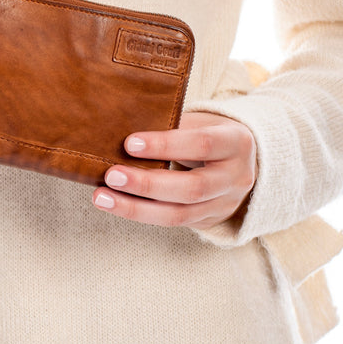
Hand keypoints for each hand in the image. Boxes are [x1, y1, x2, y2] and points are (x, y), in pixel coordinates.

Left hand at [92, 112, 256, 229]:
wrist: (240, 158)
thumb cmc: (207, 131)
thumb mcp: (199, 121)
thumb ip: (170, 125)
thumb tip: (120, 130)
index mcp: (235, 142)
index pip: (201, 144)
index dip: (165, 145)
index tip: (129, 143)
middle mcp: (236, 177)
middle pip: (192, 188)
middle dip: (147, 184)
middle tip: (111, 176)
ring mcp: (225, 204)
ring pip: (180, 214)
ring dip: (136, 208)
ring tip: (102, 197)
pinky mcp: (209, 220)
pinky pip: (173, 222)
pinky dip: (141, 214)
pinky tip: (116, 204)